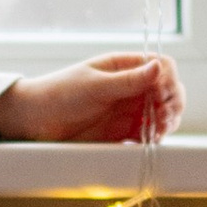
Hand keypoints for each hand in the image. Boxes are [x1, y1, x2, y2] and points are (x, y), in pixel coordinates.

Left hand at [0, 51, 184, 143]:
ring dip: (167, 122)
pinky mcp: (123, 131)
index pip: (161, 66)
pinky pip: (148, 134)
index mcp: (124, 66)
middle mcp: (130, 87)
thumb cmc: (59, 94)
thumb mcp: (95, 86)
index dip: (168, 79)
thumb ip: (128, 80)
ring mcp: (128, 109)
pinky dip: (154, 137)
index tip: (163, 94)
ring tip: (158, 132)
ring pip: (161, 114)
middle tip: (164, 118)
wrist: (34, 121)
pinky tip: (150, 141)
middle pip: (167, 91)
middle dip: (172, 103)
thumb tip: (158, 67)